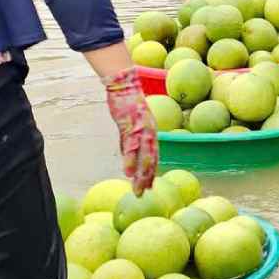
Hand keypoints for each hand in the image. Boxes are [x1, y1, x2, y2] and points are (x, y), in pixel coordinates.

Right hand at [103, 68, 157, 194]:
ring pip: (142, 156)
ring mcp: (140, 129)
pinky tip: (127, 172)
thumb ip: (130, 141)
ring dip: (140, 174)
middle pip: (150, 159)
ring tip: (138, 188)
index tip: (150, 186)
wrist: (125, 85)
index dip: (152, 171)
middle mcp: (150, 131)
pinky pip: (130, 146)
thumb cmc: (128, 104)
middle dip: (147, 177)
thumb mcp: (131, 124)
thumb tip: (128, 157)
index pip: (154, 155)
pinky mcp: (129, 126)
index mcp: (152, 131)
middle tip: (144, 193)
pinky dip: (130, 160)